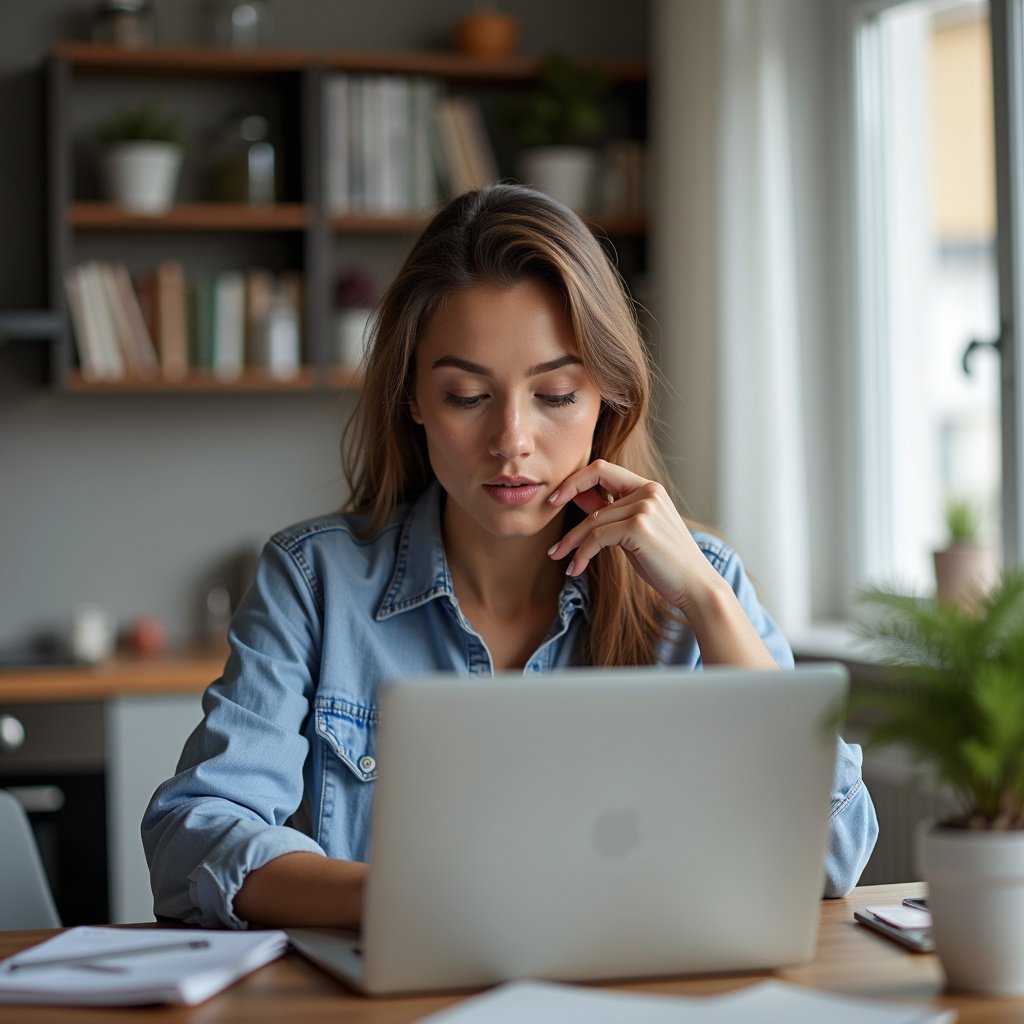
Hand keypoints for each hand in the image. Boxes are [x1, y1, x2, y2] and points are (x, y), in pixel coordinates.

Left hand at [546, 459, 720, 615]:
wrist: (695, 586)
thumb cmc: (664, 562)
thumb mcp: (633, 532)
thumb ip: (609, 513)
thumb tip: (575, 497)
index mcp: (648, 488)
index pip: (601, 468)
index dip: (574, 481)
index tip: (555, 499)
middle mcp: (648, 491)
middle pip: (593, 502)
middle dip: (570, 528)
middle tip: (553, 549)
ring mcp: (645, 507)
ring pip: (592, 522)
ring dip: (572, 545)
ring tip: (562, 563)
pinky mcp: (639, 527)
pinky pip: (597, 538)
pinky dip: (582, 555)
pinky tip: (576, 569)